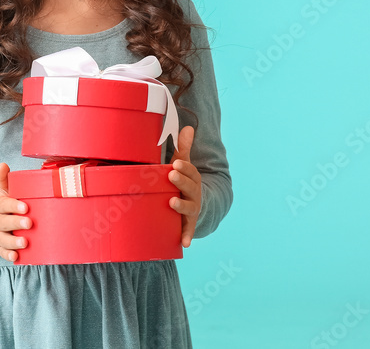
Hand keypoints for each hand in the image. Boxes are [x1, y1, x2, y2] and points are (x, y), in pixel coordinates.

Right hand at [0, 162, 31, 262]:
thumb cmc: (6, 203)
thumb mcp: (3, 190)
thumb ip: (3, 178)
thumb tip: (2, 164)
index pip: (5, 205)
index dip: (14, 206)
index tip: (25, 207)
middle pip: (5, 223)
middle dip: (16, 223)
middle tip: (29, 223)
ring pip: (4, 239)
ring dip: (14, 242)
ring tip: (24, 243)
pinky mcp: (1, 247)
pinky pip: (3, 252)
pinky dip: (8, 255)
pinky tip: (16, 257)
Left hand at [169, 125, 201, 247]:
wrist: (198, 204)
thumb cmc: (184, 181)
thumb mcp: (184, 164)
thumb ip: (184, 148)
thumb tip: (187, 126)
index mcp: (192, 178)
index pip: (190, 171)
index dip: (184, 167)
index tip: (176, 163)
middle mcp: (194, 193)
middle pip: (189, 187)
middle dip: (181, 181)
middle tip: (171, 175)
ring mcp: (192, 208)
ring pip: (188, 207)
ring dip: (181, 206)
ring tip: (171, 203)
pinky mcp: (188, 222)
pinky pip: (187, 230)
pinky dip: (186, 236)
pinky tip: (184, 243)